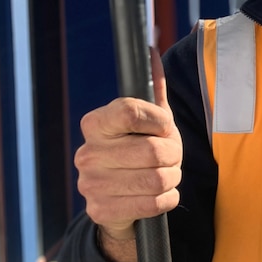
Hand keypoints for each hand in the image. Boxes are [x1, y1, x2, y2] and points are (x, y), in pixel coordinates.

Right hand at [75, 49, 182, 261]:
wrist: (122, 197)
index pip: (129, 110)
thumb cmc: (140, 148)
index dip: (158, 120)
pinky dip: (167, 199)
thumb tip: (151, 49)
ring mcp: (90, 185)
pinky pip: (153, 204)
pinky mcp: (100, 211)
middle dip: (174, 154)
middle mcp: (87, 153)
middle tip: (171, 156)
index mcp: (95, 124)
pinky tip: (159, 194)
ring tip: (166, 173)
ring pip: (156, 179)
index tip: (164, 126)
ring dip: (172, 177)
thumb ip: (153, 87)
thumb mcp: (150, 119)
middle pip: (152, 150)